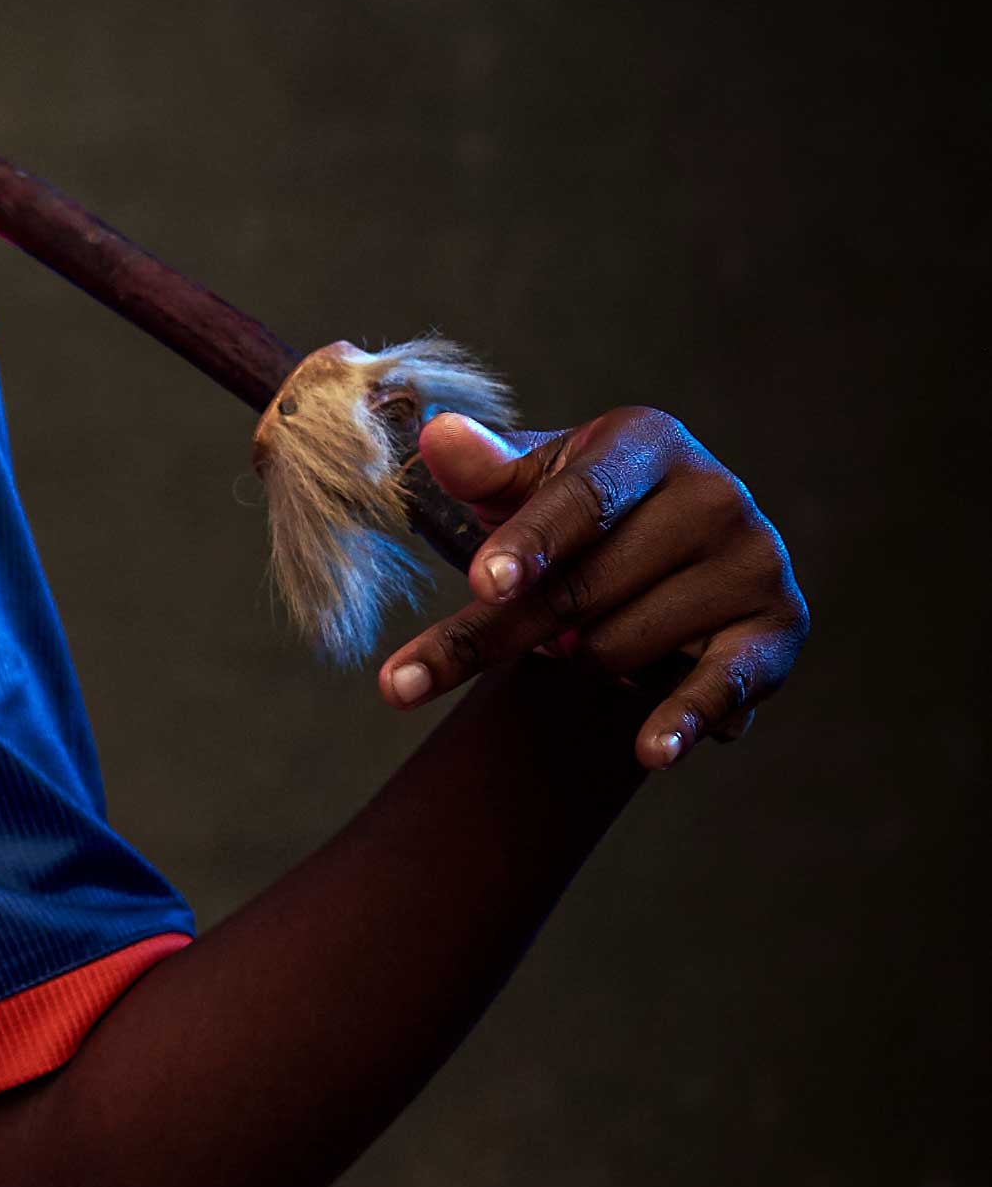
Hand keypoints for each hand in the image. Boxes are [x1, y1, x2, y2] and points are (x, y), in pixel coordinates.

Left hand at [378, 403, 807, 770]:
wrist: (684, 548)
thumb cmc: (586, 512)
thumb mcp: (532, 481)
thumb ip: (485, 468)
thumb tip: (438, 436)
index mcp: (646, 443)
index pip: (580, 499)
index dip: (528, 541)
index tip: (484, 584)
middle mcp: (714, 494)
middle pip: (583, 588)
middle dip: (503, 633)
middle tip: (407, 681)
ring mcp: (754, 560)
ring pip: (620, 646)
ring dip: (581, 658)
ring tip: (588, 635)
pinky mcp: (778, 627)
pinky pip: (718, 685)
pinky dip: (680, 719)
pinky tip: (652, 750)